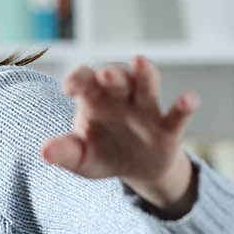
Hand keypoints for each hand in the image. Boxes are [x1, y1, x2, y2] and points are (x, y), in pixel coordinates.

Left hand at [42, 55, 199, 187]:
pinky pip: (177, 115)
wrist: (136, 170)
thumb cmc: (103, 154)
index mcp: (94, 99)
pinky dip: (184, 106)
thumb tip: (44, 152)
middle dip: (112, 75)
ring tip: (141, 62)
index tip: (68, 89)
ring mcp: (146, 110)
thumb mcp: (81, 158)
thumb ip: (65, 152)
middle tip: (106, 75)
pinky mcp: (168, 129)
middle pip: (117, 78)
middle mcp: (120, 98)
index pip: (84, 79)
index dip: (77, 79)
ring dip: (145, 74)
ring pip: (147, 85)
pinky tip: (190, 98)